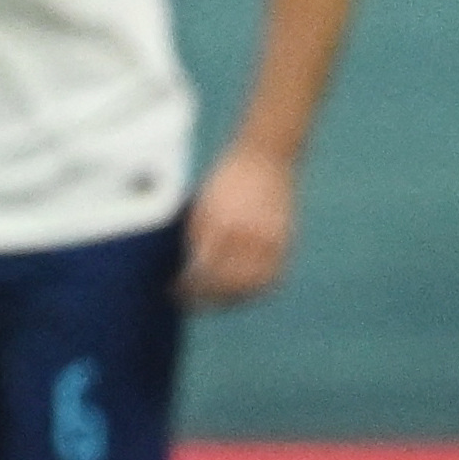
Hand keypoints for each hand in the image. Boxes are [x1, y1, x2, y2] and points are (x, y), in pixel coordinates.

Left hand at [180, 142, 295, 304]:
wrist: (266, 158)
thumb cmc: (226, 181)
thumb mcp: (201, 208)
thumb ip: (195, 241)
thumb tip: (184, 272)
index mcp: (223, 226)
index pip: (202, 271)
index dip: (187, 287)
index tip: (172, 291)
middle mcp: (249, 236)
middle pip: (227, 285)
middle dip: (206, 298)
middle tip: (188, 301)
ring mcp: (271, 241)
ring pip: (251, 287)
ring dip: (230, 299)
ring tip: (212, 301)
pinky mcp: (285, 242)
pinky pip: (271, 277)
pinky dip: (253, 289)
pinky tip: (239, 292)